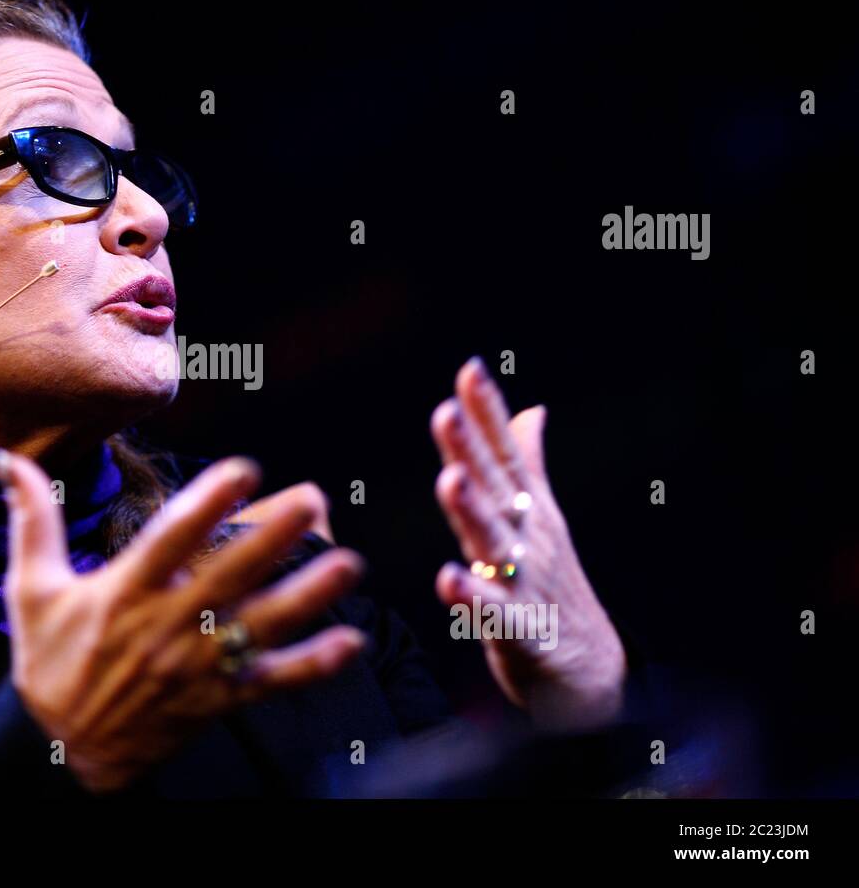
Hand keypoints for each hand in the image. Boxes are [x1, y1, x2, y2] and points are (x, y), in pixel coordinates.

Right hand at [0, 449, 368, 792]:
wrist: (62, 752)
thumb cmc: (50, 663)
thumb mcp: (31, 590)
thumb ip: (33, 520)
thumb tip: (14, 458)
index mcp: (123, 594)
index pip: (169, 541)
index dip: (207, 504)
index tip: (243, 468)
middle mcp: (165, 628)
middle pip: (227, 577)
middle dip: (273, 538)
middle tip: (314, 500)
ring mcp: (196, 666)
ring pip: (258, 628)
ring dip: (307, 597)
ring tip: (349, 565)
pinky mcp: (217, 700)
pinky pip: (270, 683)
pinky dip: (312, 666)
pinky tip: (349, 642)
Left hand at [430, 357, 628, 730]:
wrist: (591, 670)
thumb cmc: (553, 586)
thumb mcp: (541, 518)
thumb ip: (527, 463)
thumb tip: (530, 409)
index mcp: (527, 511)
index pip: (504, 453)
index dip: (488, 413)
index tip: (470, 368)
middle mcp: (528, 539)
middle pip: (495, 488)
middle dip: (472, 449)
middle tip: (446, 411)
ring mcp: (525, 584)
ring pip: (494, 544)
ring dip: (472, 512)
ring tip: (450, 480)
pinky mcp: (520, 631)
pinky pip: (494, 614)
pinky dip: (471, 598)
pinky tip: (448, 579)